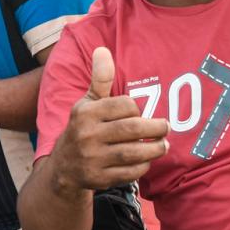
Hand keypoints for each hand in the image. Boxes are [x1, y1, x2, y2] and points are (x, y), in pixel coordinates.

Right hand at [50, 46, 170, 189]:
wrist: (64, 168)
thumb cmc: (83, 128)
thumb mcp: (87, 102)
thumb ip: (100, 79)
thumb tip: (102, 50)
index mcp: (85, 113)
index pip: (123, 106)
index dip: (136, 108)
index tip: (140, 113)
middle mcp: (86, 135)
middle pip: (131, 130)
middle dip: (155, 128)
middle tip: (166, 127)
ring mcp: (92, 159)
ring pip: (133, 153)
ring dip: (154, 149)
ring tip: (164, 144)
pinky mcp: (99, 179)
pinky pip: (129, 173)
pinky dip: (143, 166)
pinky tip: (147, 160)